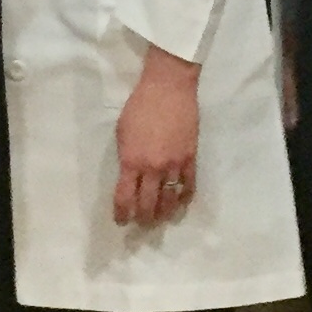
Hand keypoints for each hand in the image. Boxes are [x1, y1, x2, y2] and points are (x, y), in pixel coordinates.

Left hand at [114, 45, 201, 227]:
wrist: (168, 88)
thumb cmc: (139, 106)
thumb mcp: (122, 131)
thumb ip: (126, 156)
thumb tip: (129, 175)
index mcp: (131, 161)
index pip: (124, 197)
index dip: (122, 213)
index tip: (121, 220)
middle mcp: (152, 168)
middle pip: (147, 205)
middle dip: (142, 218)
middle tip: (141, 223)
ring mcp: (173, 165)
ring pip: (169, 200)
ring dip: (163, 213)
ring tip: (160, 217)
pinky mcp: (190, 159)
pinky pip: (188, 187)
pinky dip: (184, 198)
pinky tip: (180, 202)